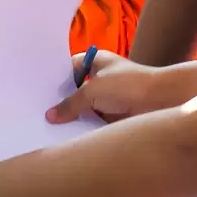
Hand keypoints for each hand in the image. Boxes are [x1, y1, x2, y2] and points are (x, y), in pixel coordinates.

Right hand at [45, 53, 163, 124]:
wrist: (160, 102)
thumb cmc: (127, 85)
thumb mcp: (92, 90)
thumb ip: (70, 104)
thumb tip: (49, 116)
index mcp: (96, 61)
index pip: (69, 68)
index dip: (54, 78)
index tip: (36, 90)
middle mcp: (101, 78)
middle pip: (75, 90)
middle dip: (61, 100)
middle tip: (37, 111)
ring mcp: (108, 98)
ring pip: (84, 108)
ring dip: (73, 116)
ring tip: (47, 126)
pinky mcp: (114, 116)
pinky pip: (94, 122)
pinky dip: (84, 127)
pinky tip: (67, 135)